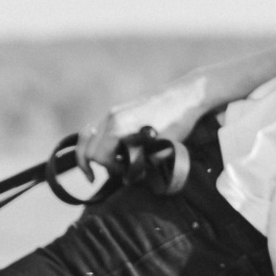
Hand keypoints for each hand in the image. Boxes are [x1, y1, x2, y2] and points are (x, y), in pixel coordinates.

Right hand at [76, 81, 204, 174]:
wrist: (187, 97)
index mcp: (119, 127)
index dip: (112, 170)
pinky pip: (98, 128)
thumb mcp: (160, 150)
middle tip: (110, 173)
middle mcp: (112, 117)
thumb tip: (127, 178)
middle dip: (96, 163)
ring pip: (88, 135)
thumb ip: (140, 165)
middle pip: (87, 146)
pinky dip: (98, 142)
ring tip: (95, 168)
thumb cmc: (176, 123)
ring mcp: (114, 112)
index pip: (100, 157)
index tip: (128, 174)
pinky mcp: (120, 110)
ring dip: (90, 152)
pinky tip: (109, 152)